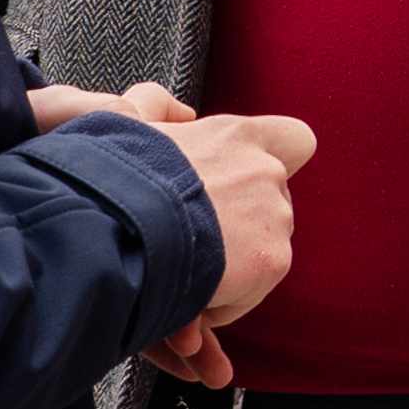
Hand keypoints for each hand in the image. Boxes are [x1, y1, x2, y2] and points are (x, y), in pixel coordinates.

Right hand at [25, 85, 253, 381]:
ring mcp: (274, 216)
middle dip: (243, 229)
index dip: (278, 162)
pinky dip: (221, 301)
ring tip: (179, 275)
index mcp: (236, 135)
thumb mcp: (129, 123)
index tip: (249, 180)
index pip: (295, 139)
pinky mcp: (272, 259)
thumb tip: (182, 114)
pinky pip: (249, 291)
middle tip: (196, 244)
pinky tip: (184, 300)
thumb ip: (154, 107)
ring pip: (261, 252)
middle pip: (274, 207)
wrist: (115, 221)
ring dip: (230, 268)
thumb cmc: (114, 173)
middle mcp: (266, 170)